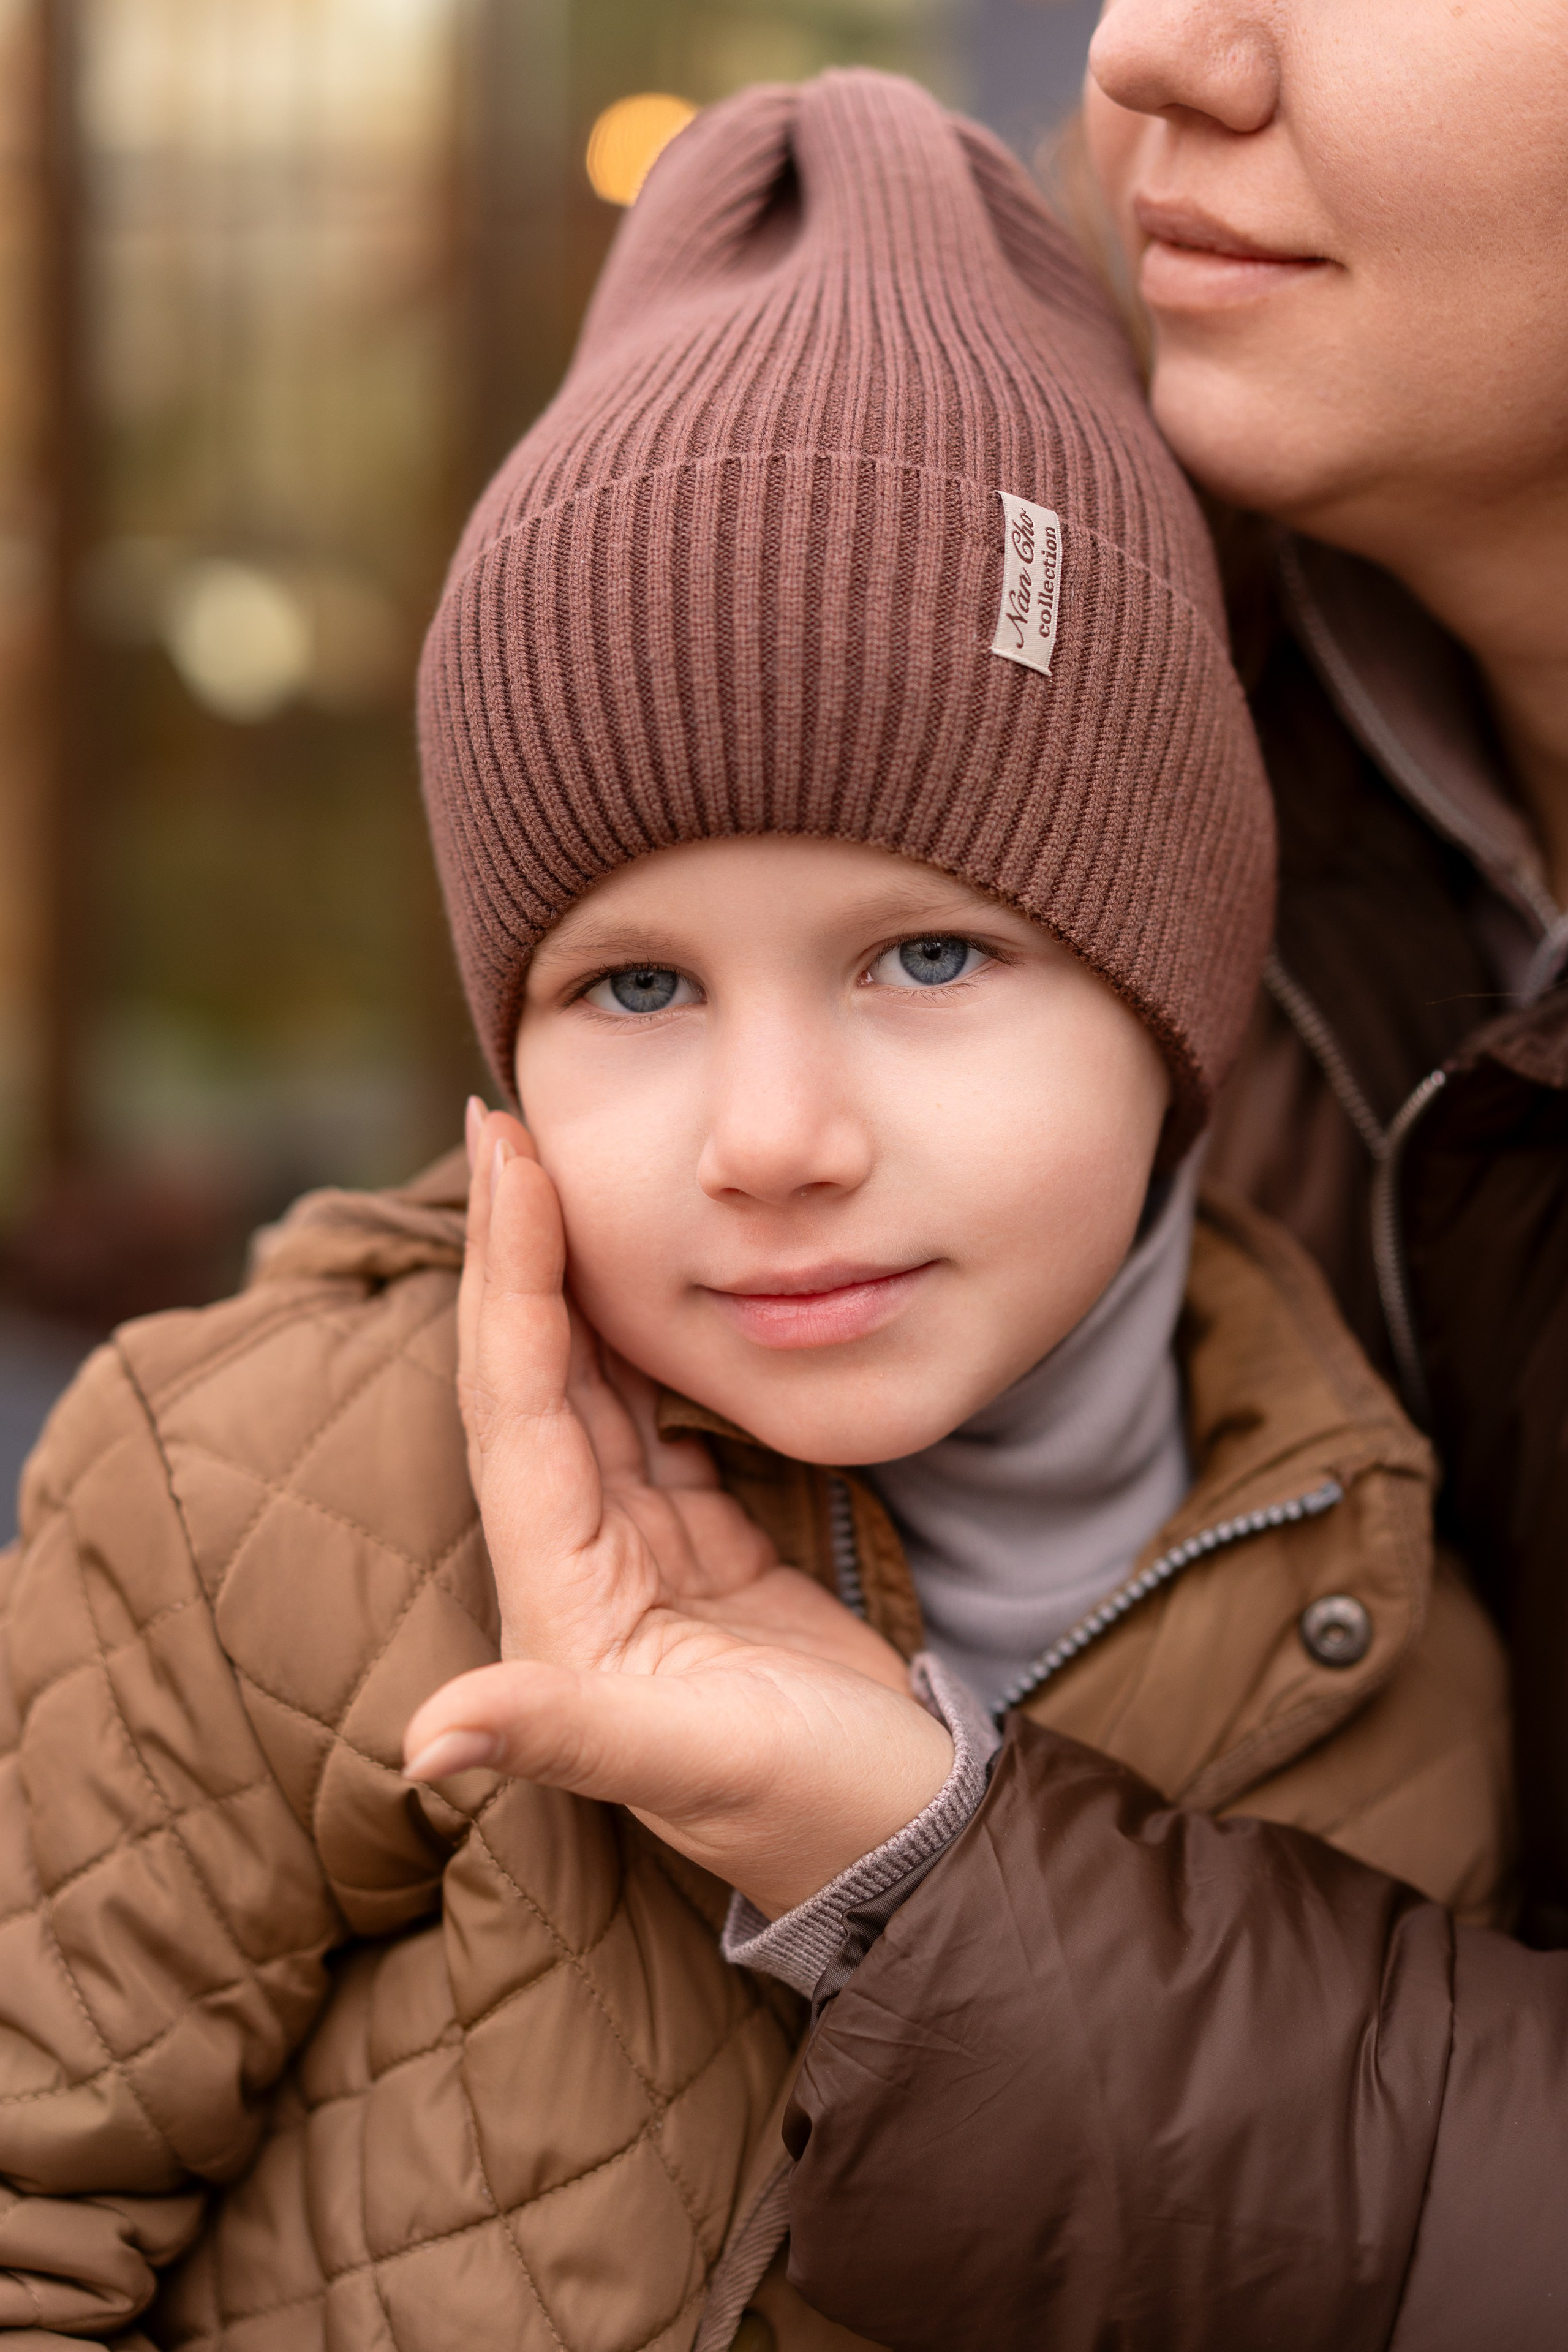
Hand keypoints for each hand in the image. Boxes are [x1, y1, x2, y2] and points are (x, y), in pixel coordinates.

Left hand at [403, 1105, 952, 1918]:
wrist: (903, 1848)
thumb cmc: (812, 1813)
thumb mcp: (696, 1771)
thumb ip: (562, 1741)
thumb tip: (424, 1743)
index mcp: (559, 1605)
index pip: (517, 1409)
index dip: (510, 1283)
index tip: (507, 1163)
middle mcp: (577, 1572)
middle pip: (529, 1380)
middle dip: (514, 1253)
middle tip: (502, 1123)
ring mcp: (639, 1559)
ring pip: (586, 1391)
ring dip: (563, 1284)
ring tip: (548, 1171)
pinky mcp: (701, 1553)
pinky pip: (653, 1423)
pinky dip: (639, 1344)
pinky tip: (636, 1277)